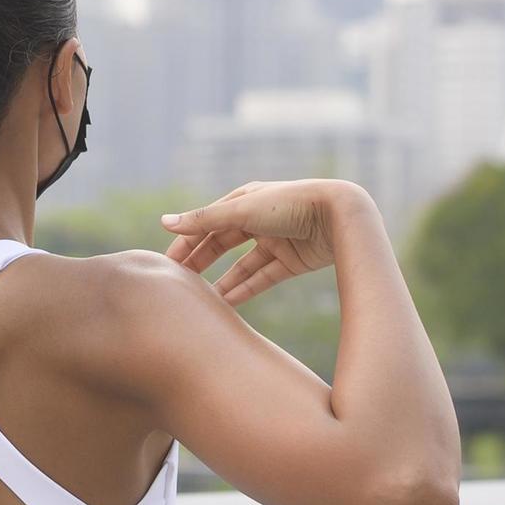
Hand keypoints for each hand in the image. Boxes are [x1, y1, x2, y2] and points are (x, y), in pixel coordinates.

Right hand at [160, 179, 372, 306]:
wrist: (340, 215)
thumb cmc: (290, 204)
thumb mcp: (243, 210)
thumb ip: (203, 220)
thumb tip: (164, 221)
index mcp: (244, 200)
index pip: (207, 222)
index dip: (186, 241)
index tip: (167, 264)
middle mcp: (258, 219)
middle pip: (221, 244)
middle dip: (201, 263)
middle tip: (179, 285)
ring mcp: (275, 240)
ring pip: (242, 265)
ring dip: (223, 282)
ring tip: (202, 302)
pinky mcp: (291, 261)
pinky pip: (263, 278)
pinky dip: (246, 290)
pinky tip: (228, 304)